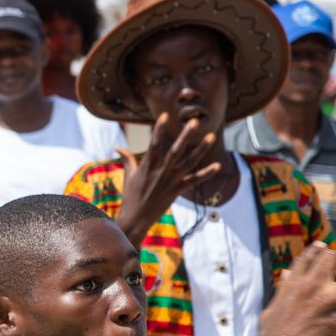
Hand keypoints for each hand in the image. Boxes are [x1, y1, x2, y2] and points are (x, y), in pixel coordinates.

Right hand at [115, 113, 219, 244]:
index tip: (166, 115)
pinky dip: (206, 174)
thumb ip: (127, 159)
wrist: (135, 220)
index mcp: (148, 166)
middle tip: (194, 121)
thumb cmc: (130, 197)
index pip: (154, 144)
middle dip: (185, 136)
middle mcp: (160, 172)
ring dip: (200, 149)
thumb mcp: (128, 176)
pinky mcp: (177, 191)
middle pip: (175, 151)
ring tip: (211, 136)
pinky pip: (194, 181)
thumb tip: (118, 146)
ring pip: (188, 163)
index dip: (159, 129)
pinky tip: (217, 165)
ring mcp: (170, 182)